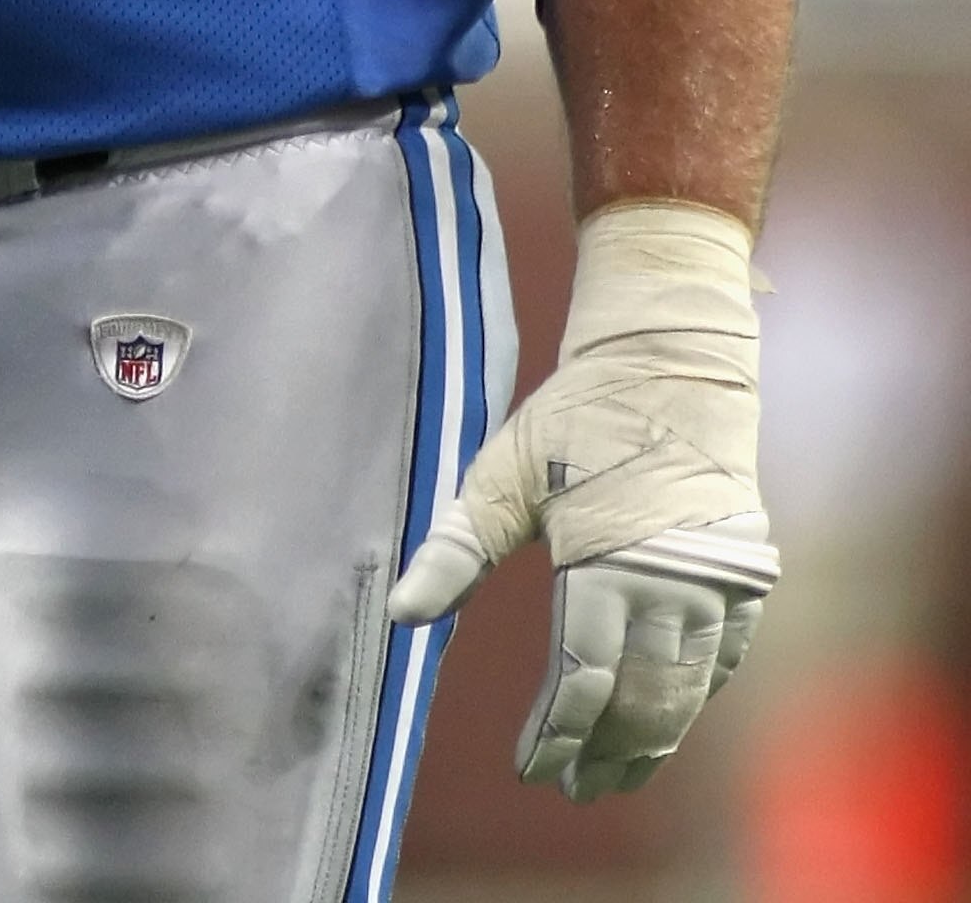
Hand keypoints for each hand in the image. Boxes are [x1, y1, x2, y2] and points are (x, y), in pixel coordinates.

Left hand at [387, 199, 778, 798]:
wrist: (672, 360)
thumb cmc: (577, 414)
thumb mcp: (504, 471)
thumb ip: (456, 548)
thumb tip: (399, 611)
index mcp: (606, 564)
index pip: (580, 679)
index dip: (556, 733)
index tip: (532, 769)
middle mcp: (671, 586)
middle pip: (638, 701)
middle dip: (604, 751)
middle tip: (574, 786)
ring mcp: (718, 585)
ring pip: (686, 692)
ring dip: (652, 740)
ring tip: (617, 773)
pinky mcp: (746, 576)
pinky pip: (723, 661)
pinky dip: (696, 699)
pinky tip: (671, 721)